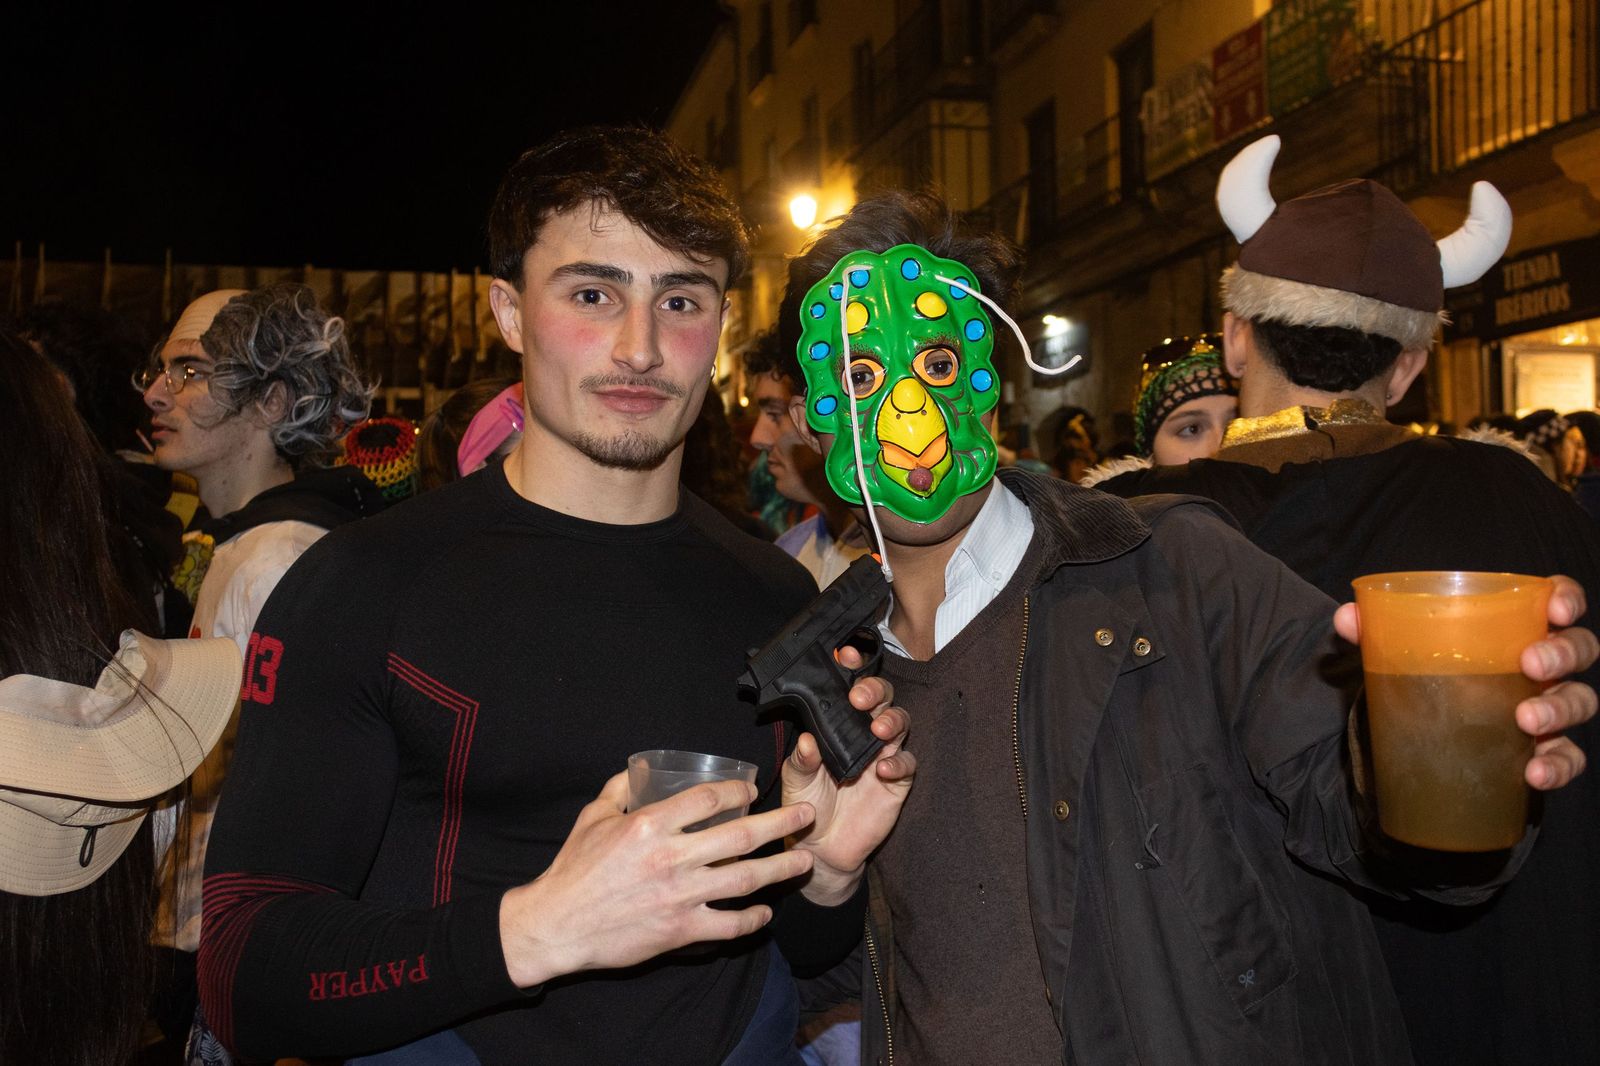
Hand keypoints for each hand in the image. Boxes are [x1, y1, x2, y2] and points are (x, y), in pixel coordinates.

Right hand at [498, 771, 816, 987]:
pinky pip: (727, 925)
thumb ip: (620, 788)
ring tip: (805, 862)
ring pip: (745, 880)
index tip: (753, 790)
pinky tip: (765, 913)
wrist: (557, 925)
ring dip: (781, 870)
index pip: (709, 799)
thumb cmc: (573, 868)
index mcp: (650, 825)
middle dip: (781, 823)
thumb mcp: (593, 816)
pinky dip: (751, 920)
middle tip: (807, 815)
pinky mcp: (679, 930)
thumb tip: (642, 768)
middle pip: (741, 836)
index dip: (738, 790)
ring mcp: (679, 897)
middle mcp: (671, 858)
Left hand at [782, 646, 915, 905]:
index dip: (851, 669)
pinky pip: (906, 765)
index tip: (845, 655)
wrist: (821, 849)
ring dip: (891, 720)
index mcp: (837, 726)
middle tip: (859, 698)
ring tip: (877, 730)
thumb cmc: (807, 806)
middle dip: (874, 691)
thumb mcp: (796, 781)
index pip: (847, 689)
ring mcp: (883, 756)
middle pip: (881, 699)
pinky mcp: (897, 782)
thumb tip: (807, 740)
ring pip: (899, 724)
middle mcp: (862, 735)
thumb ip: (802, 760)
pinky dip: (899, 763)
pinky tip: (883, 770)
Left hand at [1335, 575, 1598, 790]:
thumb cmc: (1428, 675)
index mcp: (1516, 627)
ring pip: (1579, 702)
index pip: (1558, 601)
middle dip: (1562, 653)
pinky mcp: (1544, 750)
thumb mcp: (1400, 651)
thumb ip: (1375, 631)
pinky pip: (1567, 758)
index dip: (1567, 599)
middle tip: (1530, 664)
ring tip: (1526, 720)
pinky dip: (1558, 766)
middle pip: (1579, 649)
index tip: (1554, 610)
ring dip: (1559, 709)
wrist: (1426, 733)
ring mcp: (1549, 707)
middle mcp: (1543, 665)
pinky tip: (1534, 773)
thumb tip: (1347, 617)